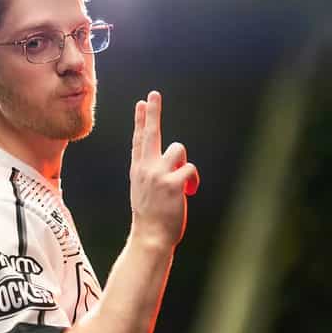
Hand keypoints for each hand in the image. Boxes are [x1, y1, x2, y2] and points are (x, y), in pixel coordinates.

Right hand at [129, 91, 199, 247]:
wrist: (150, 237)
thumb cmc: (151, 218)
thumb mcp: (145, 192)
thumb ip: (154, 174)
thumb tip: (175, 162)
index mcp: (138, 170)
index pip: (139, 140)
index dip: (141, 120)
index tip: (141, 103)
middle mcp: (145, 168)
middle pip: (150, 133)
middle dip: (153, 112)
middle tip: (153, 94)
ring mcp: (157, 174)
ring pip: (179, 149)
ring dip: (184, 163)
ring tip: (182, 183)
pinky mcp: (172, 183)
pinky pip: (191, 169)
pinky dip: (193, 180)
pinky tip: (190, 192)